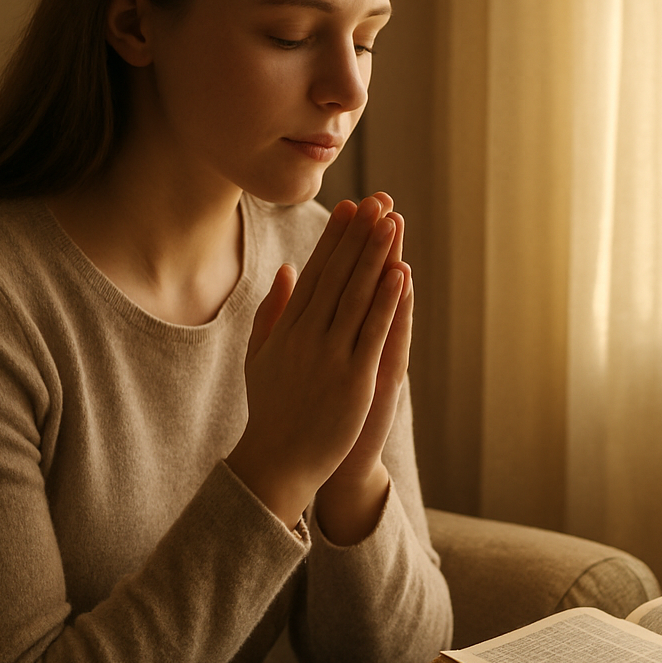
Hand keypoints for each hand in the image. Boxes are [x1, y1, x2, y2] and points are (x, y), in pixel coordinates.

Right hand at [227, 195, 406, 527]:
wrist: (276, 462)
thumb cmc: (271, 410)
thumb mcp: (261, 355)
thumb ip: (272, 311)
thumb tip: (288, 270)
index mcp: (286, 328)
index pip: (315, 272)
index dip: (334, 238)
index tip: (349, 207)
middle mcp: (306, 336)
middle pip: (337, 275)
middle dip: (358, 235)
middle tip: (376, 200)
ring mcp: (329, 356)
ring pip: (356, 296)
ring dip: (375, 256)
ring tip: (391, 222)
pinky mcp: (353, 379)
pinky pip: (372, 333)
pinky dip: (386, 302)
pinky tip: (400, 274)